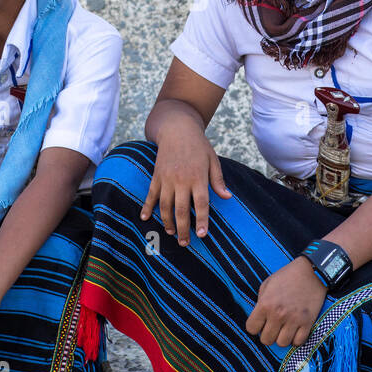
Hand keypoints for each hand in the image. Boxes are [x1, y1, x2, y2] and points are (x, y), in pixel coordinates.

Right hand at [140, 122, 231, 244]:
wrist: (177, 129)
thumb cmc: (198, 145)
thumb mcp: (213, 160)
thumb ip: (218, 180)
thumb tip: (227, 197)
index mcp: (198, 177)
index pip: (201, 203)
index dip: (202, 220)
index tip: (202, 234)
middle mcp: (181, 180)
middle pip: (181, 209)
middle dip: (183, 228)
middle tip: (185, 243)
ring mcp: (166, 178)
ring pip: (165, 205)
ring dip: (167, 221)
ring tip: (171, 233)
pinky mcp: (156, 176)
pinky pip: (151, 194)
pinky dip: (147, 207)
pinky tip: (145, 218)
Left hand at [245, 256, 328, 348]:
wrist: (311, 272)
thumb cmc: (287, 276)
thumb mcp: (267, 284)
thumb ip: (260, 302)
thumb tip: (259, 319)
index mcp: (265, 304)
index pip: (251, 328)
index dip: (255, 327)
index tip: (260, 323)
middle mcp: (278, 314)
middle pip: (266, 340)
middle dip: (267, 334)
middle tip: (273, 326)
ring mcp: (294, 320)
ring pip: (282, 344)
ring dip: (282, 337)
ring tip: (284, 328)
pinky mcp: (307, 323)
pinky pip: (298, 342)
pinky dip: (296, 339)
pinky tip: (295, 330)